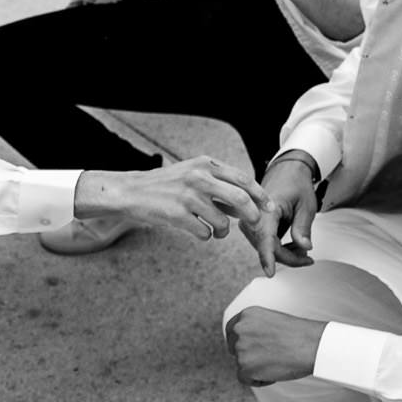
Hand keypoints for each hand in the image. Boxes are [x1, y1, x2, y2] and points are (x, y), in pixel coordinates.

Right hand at [76, 154, 266, 239]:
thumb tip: (248, 203)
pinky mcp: (177, 215)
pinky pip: (205, 233)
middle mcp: (199, 177)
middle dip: (252, 215)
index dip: (261, 195)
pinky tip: (197, 231)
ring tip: (216, 231)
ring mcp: (188, 196)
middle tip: (254, 224)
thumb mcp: (192, 174)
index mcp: (205, 164)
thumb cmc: (165, 185)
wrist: (131, 192)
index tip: (270, 207)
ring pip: (223, 222)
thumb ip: (219, 185)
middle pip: (241, 198)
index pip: (243, 179)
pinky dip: (206, 236)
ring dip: (223, 231)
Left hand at [223, 305, 325, 385]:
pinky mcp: (245, 367)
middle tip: (268, 358)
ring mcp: (241, 348)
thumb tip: (248, 344)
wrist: (312, 345)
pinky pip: (245, 378)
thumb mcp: (272, 321)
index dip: (239, 341)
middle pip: (233, 348)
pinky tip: (274, 374)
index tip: (249, 349)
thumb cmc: (300, 335)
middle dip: (247, 355)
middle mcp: (240, 329)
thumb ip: (255, 329)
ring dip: (257, 367)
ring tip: (278, 363)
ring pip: (241, 364)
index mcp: (247, 315)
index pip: (231, 330)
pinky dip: (258, 380)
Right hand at [245, 150, 319, 275]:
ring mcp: (251, 222)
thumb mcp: (306, 205)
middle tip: (309, 257)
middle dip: (289, 257)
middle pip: (268, 248)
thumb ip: (303, 227)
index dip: (268, 257)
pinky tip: (294, 245)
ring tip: (303, 247)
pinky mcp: (254, 226)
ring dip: (285, 254)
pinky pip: (265, 244)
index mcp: (267, 208)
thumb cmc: (296, 184)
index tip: (270, 272)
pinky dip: (280, 249)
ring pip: (266, 249)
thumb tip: (305, 248)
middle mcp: (254, 216)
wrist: (286, 171)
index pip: (266, 237)